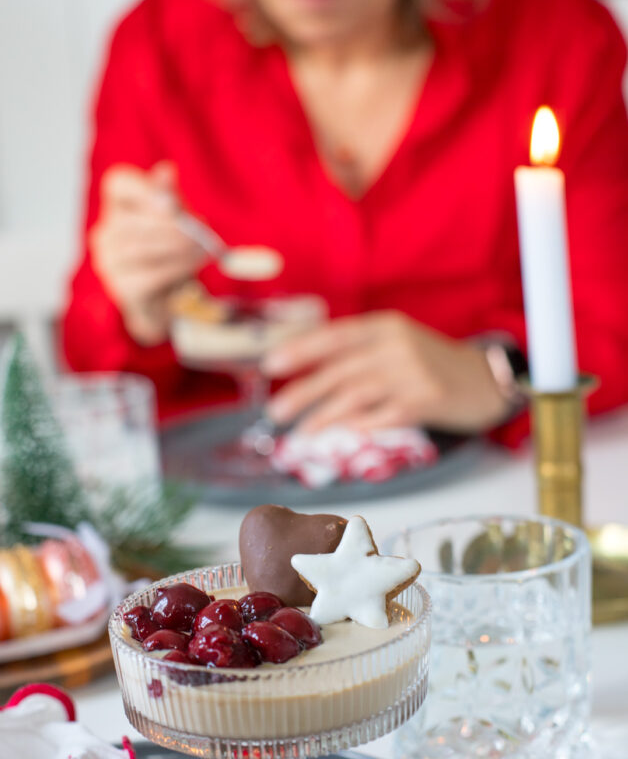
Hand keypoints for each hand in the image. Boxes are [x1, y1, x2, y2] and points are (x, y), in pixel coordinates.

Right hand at [89, 162, 206, 344]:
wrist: (166, 300)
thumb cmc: (170, 251)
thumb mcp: (174, 221)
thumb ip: (170, 197)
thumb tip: (167, 169)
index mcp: (117, 205)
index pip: (118, 184)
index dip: (144, 191)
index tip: (172, 204)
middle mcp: (105, 232)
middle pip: (132, 221)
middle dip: (170, 227)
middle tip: (201, 232)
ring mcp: (109, 262)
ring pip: (141, 249)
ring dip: (178, 249)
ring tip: (204, 249)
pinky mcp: (122, 288)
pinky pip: (150, 274)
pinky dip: (176, 268)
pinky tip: (194, 264)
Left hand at [263, 312, 511, 433]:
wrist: (488, 379)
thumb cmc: (432, 365)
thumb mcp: (397, 344)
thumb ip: (359, 352)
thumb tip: (309, 371)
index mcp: (385, 326)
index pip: (334, 335)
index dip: (301, 350)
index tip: (271, 365)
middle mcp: (397, 345)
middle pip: (340, 369)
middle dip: (303, 391)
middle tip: (275, 411)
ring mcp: (413, 373)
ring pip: (356, 394)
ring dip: (324, 415)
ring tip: (301, 432)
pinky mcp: (427, 400)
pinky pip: (384, 416)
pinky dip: (361, 425)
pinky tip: (344, 432)